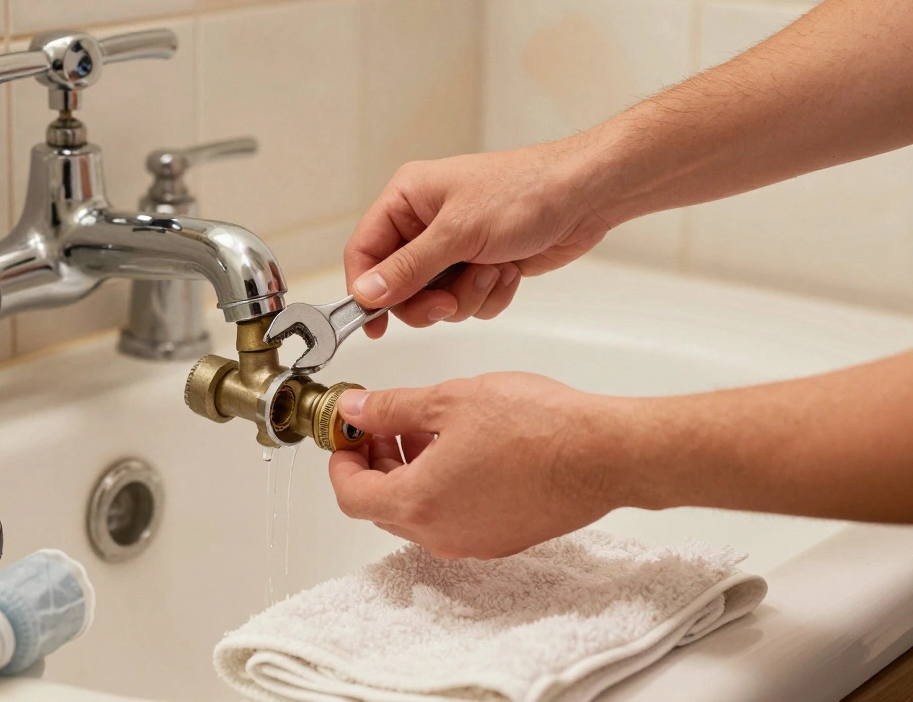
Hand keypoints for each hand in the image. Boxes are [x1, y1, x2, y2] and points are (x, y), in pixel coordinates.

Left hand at [327, 373, 634, 558]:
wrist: (604, 455)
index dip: (340, 462)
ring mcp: (474, 542)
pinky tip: (461, 447)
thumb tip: (356, 410)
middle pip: (383, 506)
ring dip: (409, 471)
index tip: (346, 435)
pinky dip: (442, 485)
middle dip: (375, 462)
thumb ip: (392, 408)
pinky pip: (453, 516)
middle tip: (383, 424)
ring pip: (419, 511)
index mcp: (419, 503)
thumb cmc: (538, 428)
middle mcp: (441, 534)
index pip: (351, 496)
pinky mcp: (502, 539)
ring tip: (426, 427)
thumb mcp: (449, 401)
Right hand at [346, 141, 612, 336]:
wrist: (585, 197)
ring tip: (492, 270)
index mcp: (407, 200)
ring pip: (435, 300)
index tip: (374, 323)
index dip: (364, 289)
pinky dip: (489, 296)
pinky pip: (468, 302)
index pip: (364, 251)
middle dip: (427, 301)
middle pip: (398, 285)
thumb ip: (408, 268)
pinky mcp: (481, 266)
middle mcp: (425, 224)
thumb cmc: (524, 192)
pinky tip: (509, 270)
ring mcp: (454, 247)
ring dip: (466, 296)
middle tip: (448, 302)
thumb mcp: (457, 232)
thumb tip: (366, 293)